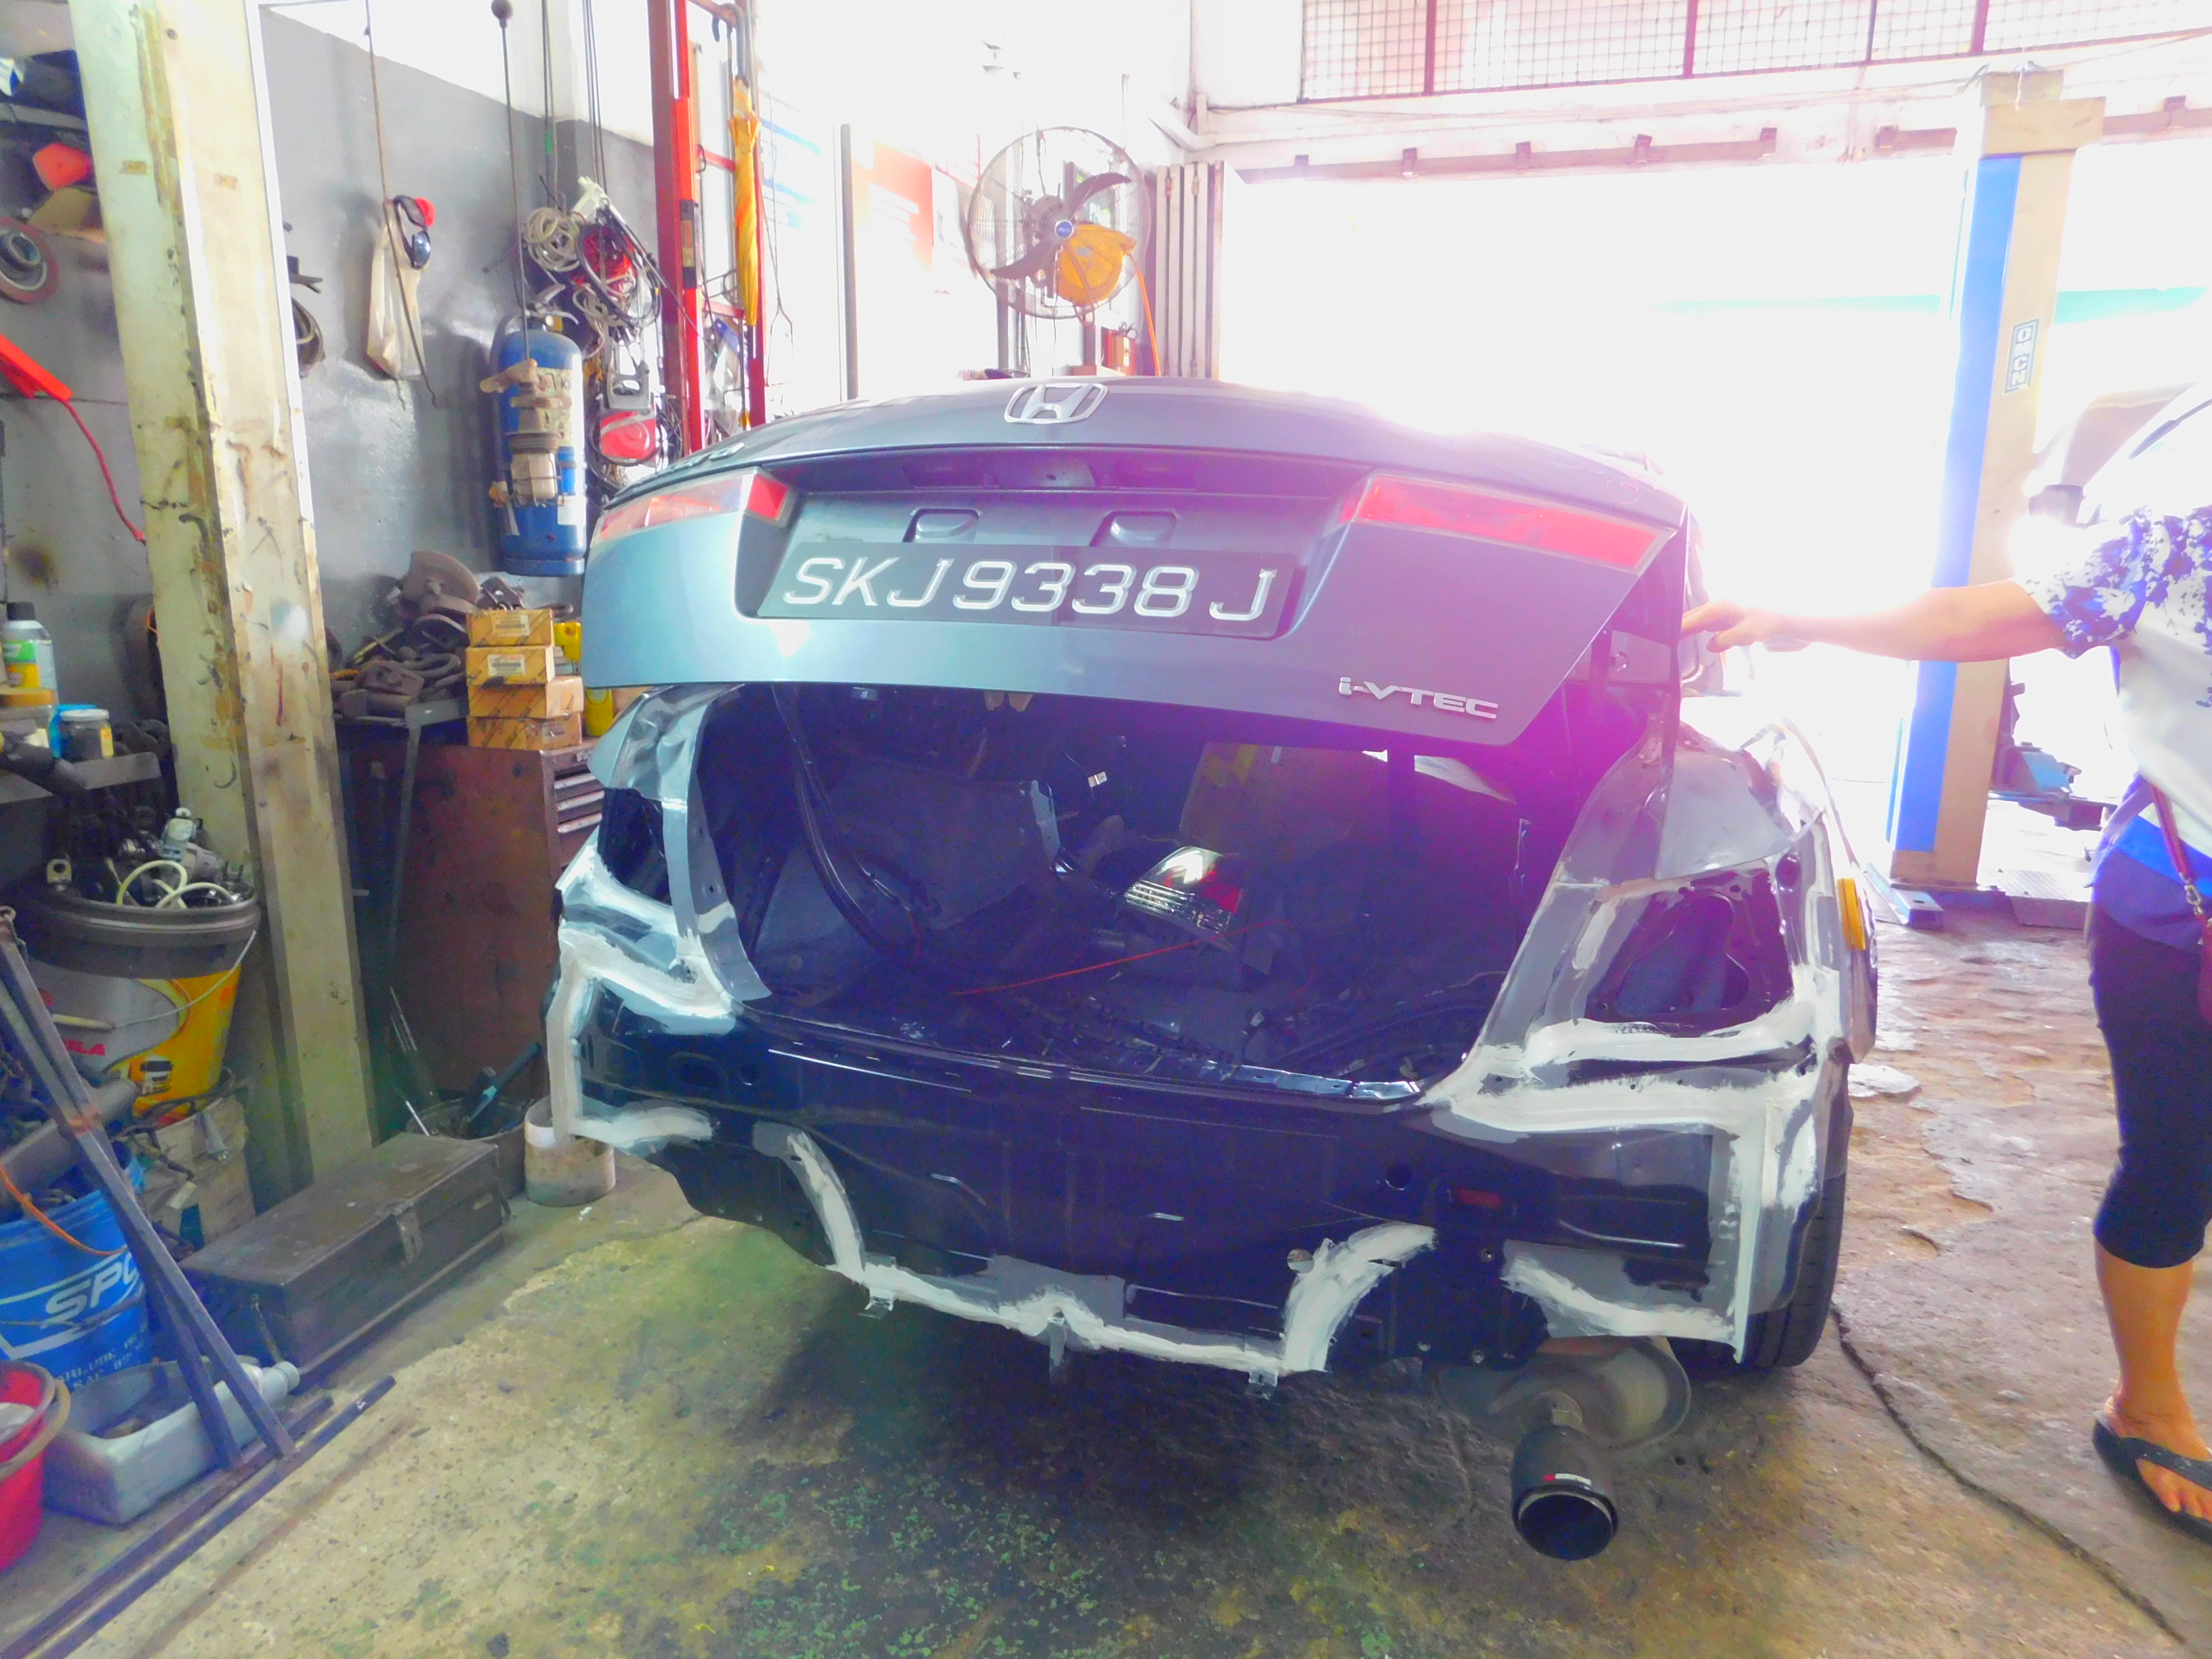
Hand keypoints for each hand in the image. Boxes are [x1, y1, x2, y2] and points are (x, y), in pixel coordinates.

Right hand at [1681, 599, 1807, 651]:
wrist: (1796, 615)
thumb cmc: (1771, 622)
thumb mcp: (1745, 634)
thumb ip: (1724, 640)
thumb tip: (1711, 644)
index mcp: (1722, 605)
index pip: (1694, 618)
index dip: (1680, 628)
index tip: (1667, 635)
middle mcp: (1725, 604)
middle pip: (1699, 616)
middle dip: (1685, 626)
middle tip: (1670, 638)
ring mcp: (1733, 608)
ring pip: (1709, 619)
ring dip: (1698, 629)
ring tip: (1684, 639)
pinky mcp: (1741, 614)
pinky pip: (1721, 623)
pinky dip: (1713, 631)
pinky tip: (1711, 639)